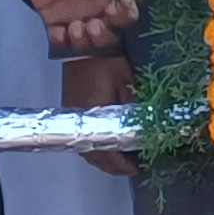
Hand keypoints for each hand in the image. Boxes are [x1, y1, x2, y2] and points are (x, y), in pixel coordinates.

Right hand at [62, 48, 139, 176]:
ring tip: (122, 159)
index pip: (106, 150)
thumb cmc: (108, 64)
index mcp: (93, 116)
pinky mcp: (70, 111)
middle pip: (93, 154)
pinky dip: (95, 145)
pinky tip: (107, 145)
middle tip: (130, 167)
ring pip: (86, 148)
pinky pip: (81, 137)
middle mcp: (78, 121)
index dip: (121, 163)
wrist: (86, 47)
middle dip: (112, 165)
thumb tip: (143, 129)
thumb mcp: (127, 85)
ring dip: (103, 157)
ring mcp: (72, 117)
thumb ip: (133, 109)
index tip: (135, 167)